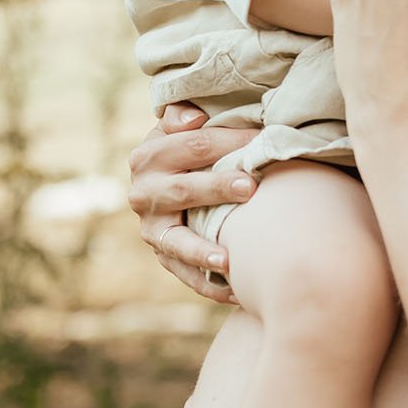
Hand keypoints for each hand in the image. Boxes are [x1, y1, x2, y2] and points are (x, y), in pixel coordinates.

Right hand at [126, 104, 259, 301]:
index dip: (230, 141)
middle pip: (185, 190)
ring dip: (202, 251)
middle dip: (217, 189)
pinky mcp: (162, 256)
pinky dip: (208, 285)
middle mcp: (144, 193)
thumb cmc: (187, 150)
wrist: (163, 183)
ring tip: (227, 260)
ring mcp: (151, 228)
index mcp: (149, 155)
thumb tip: (193, 119)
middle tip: (249, 188)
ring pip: (176, 241)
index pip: (193, 146)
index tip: (264, 142)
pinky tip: (235, 292)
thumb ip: (181, 116)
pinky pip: (184, 274)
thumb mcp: (177, 127)